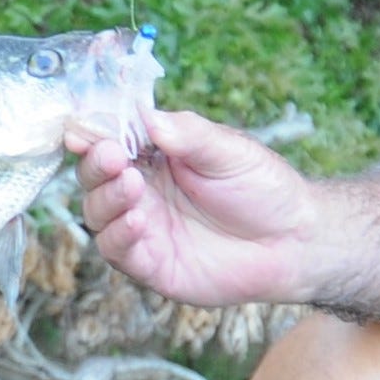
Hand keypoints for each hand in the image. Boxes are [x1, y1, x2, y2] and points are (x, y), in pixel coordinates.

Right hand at [62, 105, 326, 308]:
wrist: (295, 240)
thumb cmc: (263, 188)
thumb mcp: (228, 150)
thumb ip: (187, 134)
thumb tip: (144, 115)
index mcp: (155, 156)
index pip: (110, 140)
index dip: (93, 133)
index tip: (84, 130)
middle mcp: (143, 191)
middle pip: (95, 176)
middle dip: (96, 165)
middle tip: (112, 156)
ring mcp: (144, 228)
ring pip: (98, 213)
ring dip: (106, 198)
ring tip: (131, 185)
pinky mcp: (152, 264)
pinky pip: (118, 251)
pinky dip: (119, 235)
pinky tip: (139, 220)